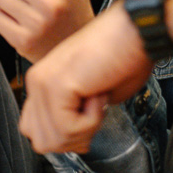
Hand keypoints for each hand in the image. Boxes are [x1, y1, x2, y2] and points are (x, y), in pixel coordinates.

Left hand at [19, 2, 152, 152]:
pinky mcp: (55, 85)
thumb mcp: (94, 97)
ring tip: (98, 98)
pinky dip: (92, 120)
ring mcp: (42, 82)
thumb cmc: (125, 56)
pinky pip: (68, 128)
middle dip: (75, 138)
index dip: (67, 136)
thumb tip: (71, 141)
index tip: (90, 116)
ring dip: (85, 129)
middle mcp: (37, 80)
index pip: (36, 132)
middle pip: (42, 142)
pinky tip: (99, 92)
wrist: (136, 31)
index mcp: (43, 81)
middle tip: (95, 109)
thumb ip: (73, 117)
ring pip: (54, 140)